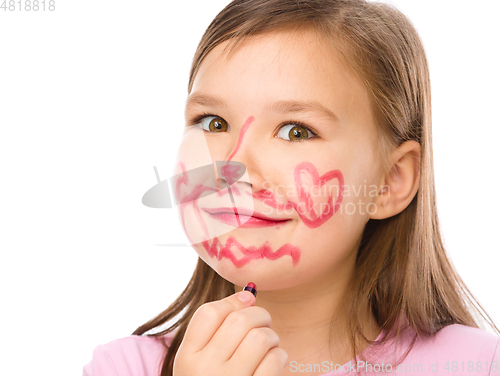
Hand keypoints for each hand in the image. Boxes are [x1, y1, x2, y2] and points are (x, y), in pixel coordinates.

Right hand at [173, 290, 287, 375]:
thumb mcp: (200, 361)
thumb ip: (216, 329)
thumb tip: (248, 296)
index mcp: (187, 358)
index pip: (209, 313)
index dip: (233, 301)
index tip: (248, 301)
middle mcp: (204, 371)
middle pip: (239, 320)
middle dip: (259, 315)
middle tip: (263, 322)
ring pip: (261, 337)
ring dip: (271, 336)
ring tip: (268, 344)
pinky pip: (275, 360)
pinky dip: (279, 356)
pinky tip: (272, 361)